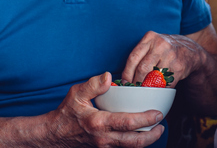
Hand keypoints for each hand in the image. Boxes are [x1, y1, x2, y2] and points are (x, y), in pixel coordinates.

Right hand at [48, 72, 163, 146]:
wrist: (55, 135)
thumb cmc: (66, 113)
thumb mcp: (76, 94)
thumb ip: (93, 84)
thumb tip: (108, 76)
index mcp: (99, 123)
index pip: (128, 123)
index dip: (146, 119)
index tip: (158, 113)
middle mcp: (104, 138)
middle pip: (134, 142)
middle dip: (152, 135)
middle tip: (162, 124)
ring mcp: (105, 146)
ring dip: (146, 141)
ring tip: (156, 130)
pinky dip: (135, 143)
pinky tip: (141, 133)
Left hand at [121, 31, 204, 86]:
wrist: (189, 51)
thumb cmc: (164, 50)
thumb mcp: (152, 44)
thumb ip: (140, 55)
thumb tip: (124, 77)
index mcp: (150, 38)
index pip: (133, 57)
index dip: (127, 72)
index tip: (124, 82)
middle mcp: (160, 45)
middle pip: (142, 68)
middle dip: (136, 82)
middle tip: (133, 89)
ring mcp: (171, 56)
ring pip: (153, 77)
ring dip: (147, 87)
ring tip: (143, 90)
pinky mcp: (179, 67)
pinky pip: (165, 83)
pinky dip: (159, 89)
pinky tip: (157, 90)